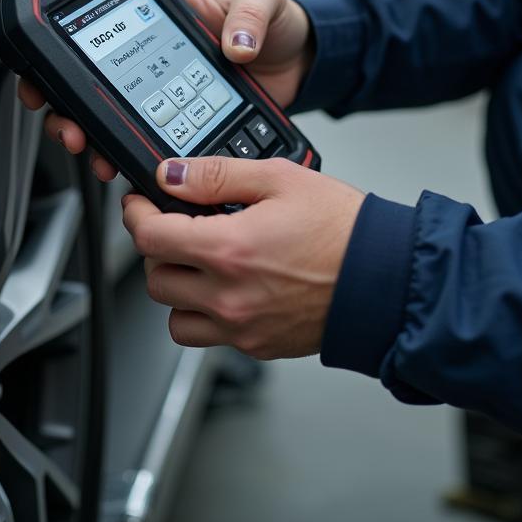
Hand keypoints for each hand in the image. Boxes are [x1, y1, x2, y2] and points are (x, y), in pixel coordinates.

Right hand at [17, 0, 313, 179]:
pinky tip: (128, 166)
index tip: (49, 72)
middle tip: (70, 126)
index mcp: (167, 16)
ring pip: (118, 115)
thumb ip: (250, 14)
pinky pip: (152, 140)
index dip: (68, 49)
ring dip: (96, 137)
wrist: (304, 62)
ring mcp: (170, 92)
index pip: (106, 27)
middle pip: (98, 80)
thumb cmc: (280, 21)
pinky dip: (135, 155)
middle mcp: (159, 56)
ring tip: (95, 153)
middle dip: (71, 106)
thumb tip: (235, 44)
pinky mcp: (188, 122)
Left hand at [122, 156, 364, 358]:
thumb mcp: (280, 178)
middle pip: (156, 278)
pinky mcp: (257, 346)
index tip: (141, 203)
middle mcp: (228, 296)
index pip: (150, 237)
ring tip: (203, 263)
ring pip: (175, 317)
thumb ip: (217, 175)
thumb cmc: (343, 229)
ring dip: (179, 288)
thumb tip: (172, 175)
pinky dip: (207, 314)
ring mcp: (241, 327)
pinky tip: (230, 287)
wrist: (385, 278)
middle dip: (159, 248)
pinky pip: (209, 337)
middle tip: (178, 227)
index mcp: (228, 249)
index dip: (136, 214)